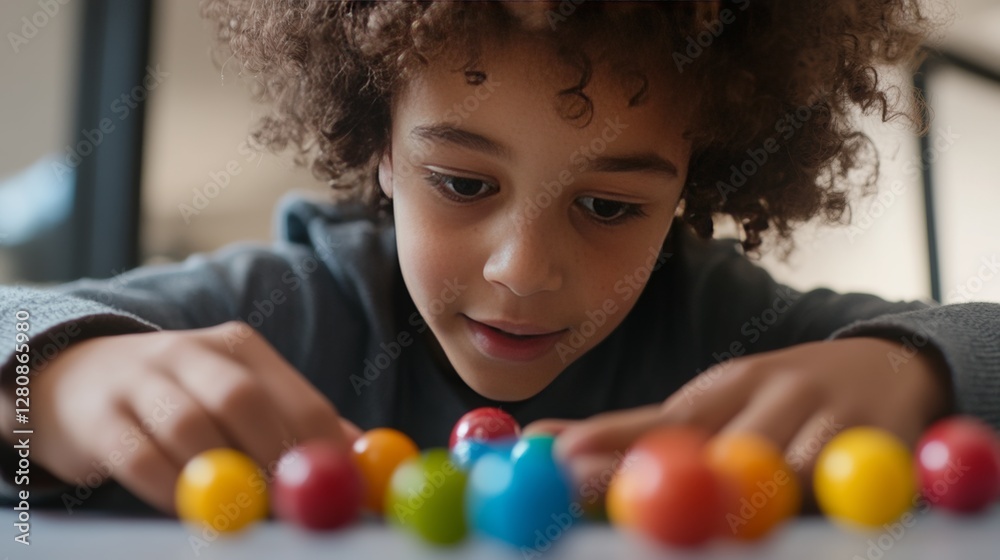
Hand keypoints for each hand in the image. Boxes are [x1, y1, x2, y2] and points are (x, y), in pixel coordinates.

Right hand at [0, 321, 359, 512]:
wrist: (74, 379)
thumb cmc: (179, 400)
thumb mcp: (238, 395)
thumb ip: (293, 423)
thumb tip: (359, 459)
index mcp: (240, 348)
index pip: (298, 397)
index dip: (324, 448)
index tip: (340, 491)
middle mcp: (192, 352)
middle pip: (244, 400)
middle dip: (274, 457)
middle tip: (291, 506)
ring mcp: (141, 379)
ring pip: (190, 427)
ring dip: (222, 477)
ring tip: (240, 512)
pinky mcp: (100, 415)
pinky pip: (141, 456)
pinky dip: (170, 488)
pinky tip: (185, 506)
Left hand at [524, 337, 952, 504]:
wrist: (886, 368)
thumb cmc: (775, 405)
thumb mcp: (712, 410)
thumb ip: (637, 437)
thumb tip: (543, 442)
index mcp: (721, 389)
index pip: (659, 422)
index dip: (611, 440)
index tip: (561, 455)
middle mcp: (770, 394)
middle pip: (711, 452)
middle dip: (658, 482)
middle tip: (608, 497)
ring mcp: (827, 419)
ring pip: (775, 472)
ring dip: (733, 500)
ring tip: (704, 512)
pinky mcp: (879, 448)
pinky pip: (836, 485)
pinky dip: (806, 502)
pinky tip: (787, 509)